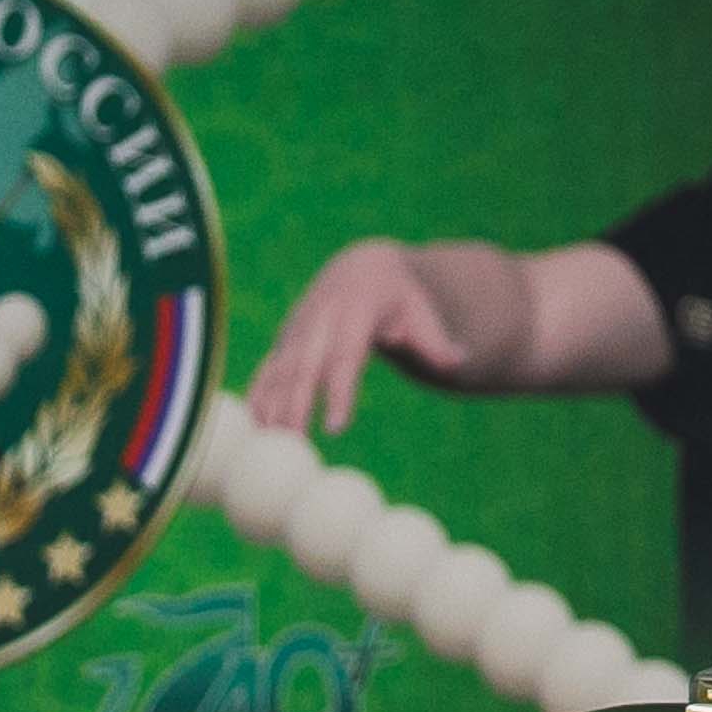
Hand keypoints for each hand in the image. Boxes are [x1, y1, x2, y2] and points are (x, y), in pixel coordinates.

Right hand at [248, 241, 469, 438]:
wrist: (363, 266)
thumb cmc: (401, 297)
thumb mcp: (422, 311)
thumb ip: (435, 341)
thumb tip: (458, 361)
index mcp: (356, 310)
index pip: (345, 357)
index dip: (339, 392)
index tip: (335, 428)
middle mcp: (320, 317)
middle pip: (305, 368)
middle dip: (296, 406)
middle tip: (294, 445)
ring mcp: (299, 327)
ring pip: (281, 369)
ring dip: (272, 405)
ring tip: (270, 444)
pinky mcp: (287, 338)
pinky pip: (268, 368)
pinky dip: (258, 395)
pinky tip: (254, 426)